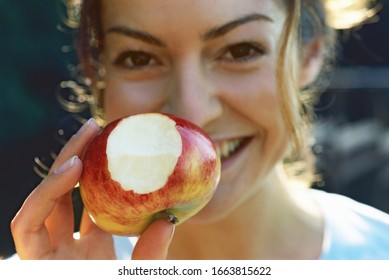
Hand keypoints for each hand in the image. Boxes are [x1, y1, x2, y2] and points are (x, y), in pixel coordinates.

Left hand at [11, 118, 174, 259]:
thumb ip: (147, 259)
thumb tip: (169, 220)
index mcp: (53, 265)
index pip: (30, 221)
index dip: (48, 190)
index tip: (76, 167)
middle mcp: (56, 252)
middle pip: (48, 197)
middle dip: (66, 160)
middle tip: (92, 130)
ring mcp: (71, 246)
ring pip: (66, 199)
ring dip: (80, 166)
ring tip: (99, 136)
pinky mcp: (89, 245)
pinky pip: (91, 210)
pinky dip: (101, 188)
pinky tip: (115, 168)